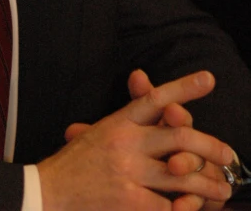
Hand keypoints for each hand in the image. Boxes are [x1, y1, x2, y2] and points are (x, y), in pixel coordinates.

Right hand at [38, 71, 232, 210]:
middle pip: (179, 133)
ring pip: (181, 172)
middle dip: (210, 144)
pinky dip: (186, 209)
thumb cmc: (75, 164)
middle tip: (230, 154)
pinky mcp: (128, 201)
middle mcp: (125, 141)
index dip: (184, 87)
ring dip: (208, 183)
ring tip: (223, 189)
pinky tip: (195, 208)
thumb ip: (127, 116)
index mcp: (119, 121)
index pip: (155, 98)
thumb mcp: (97, 132)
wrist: (47, 191)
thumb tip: (144, 82)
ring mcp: (128, 171)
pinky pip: (169, 205)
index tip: (208, 79)